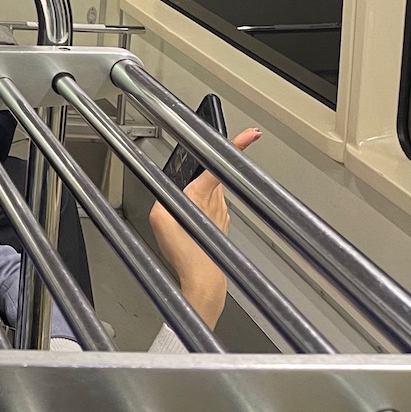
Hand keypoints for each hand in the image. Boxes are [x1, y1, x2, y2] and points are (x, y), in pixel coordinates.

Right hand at [150, 127, 261, 326]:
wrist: (202, 277)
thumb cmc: (185, 250)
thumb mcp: (160, 218)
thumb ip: (161, 199)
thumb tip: (165, 193)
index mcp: (201, 193)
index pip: (219, 164)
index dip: (237, 146)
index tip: (250, 134)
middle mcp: (217, 201)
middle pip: (216, 173)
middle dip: (210, 165)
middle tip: (205, 157)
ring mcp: (222, 214)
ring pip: (217, 190)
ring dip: (208, 187)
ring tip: (191, 195)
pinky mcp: (222, 225)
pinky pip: (215, 206)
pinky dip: (207, 204)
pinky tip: (195, 216)